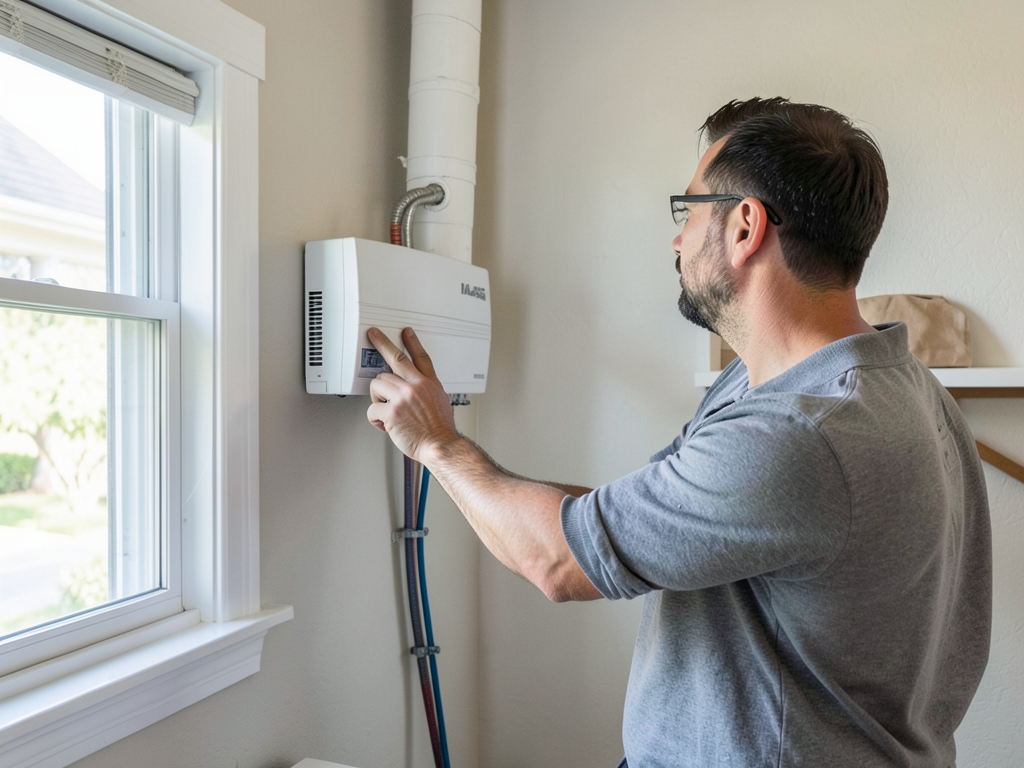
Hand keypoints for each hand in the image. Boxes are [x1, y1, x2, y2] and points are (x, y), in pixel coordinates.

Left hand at [365, 327, 459, 463]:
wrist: (440, 445)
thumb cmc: (440, 430)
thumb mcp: (441, 402)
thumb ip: (427, 391)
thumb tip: (414, 389)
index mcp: (430, 384)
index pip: (421, 357)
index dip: (413, 342)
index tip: (406, 331)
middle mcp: (417, 386)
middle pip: (394, 360)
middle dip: (381, 346)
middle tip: (373, 335)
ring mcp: (403, 397)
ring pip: (377, 384)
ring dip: (377, 397)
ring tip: (386, 410)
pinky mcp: (391, 411)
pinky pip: (372, 408)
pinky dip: (375, 419)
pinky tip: (384, 425)